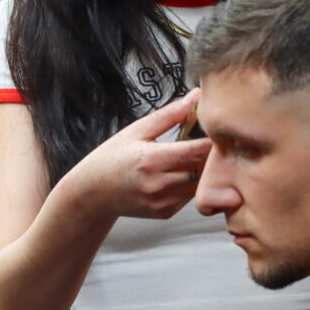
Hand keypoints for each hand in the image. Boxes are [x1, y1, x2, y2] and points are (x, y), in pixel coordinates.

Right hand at [61, 89, 211, 220]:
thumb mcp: (135, 131)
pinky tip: (177, 175)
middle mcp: (160, 184)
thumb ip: (169, 115)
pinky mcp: (166, 212)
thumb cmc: (111, 158)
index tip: (217, 133)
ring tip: (191, 159)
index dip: (215, 141)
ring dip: (203, 171)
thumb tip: (195, 96)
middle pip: (206, 169)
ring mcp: (164, 201)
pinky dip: (190, 185)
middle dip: (213, 156)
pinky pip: (190, 197)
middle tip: (211, 144)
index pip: (201, 150)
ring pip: (202, 185)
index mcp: (153, 159)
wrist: (92, 193)